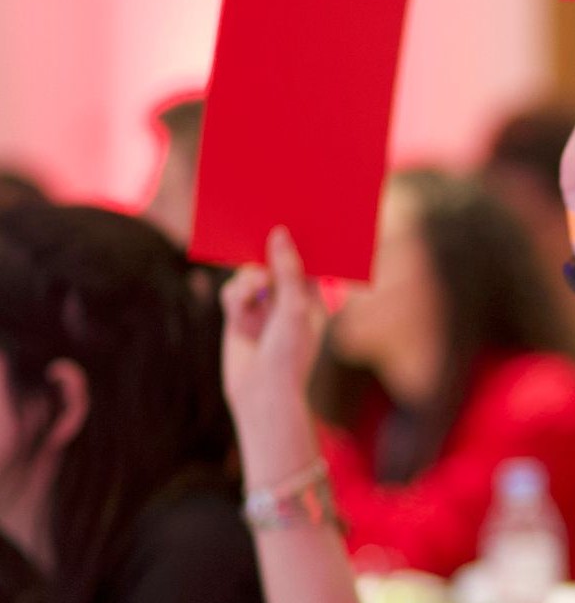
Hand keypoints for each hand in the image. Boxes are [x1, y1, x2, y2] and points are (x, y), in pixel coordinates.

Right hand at [220, 228, 325, 439]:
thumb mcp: (294, 307)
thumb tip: (280, 233)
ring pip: (249, 274)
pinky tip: (240, 309)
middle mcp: (288, 298)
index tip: (291, 209)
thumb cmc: (289, 353)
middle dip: (265, 248)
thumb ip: (286, 270)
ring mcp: (263, 306)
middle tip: (256, 219)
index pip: (306, 260)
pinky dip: (236, 297)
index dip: (298, 238)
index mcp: (312, 296)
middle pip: (273, 262)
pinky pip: (232, 291)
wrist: (262, 393)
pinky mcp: (240, 314)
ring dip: (249, 280)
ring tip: (255, 291)